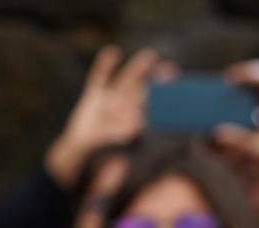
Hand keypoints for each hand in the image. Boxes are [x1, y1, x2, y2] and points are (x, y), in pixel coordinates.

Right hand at [45, 46, 161, 188]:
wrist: (81, 144)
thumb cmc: (104, 144)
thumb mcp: (115, 138)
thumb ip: (123, 132)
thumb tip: (137, 125)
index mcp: (135, 116)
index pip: (152, 104)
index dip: (164, 97)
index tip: (176, 89)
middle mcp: (126, 104)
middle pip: (144, 88)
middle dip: (155, 79)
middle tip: (171, 68)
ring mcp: (110, 97)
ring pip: (127, 80)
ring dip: (138, 68)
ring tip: (151, 55)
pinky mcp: (93, 94)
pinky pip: (100, 77)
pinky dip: (105, 65)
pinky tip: (114, 52)